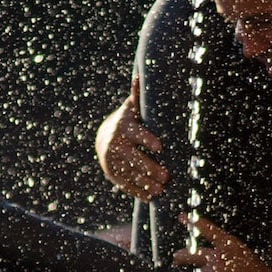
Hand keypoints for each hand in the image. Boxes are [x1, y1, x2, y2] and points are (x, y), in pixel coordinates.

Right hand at [94, 77, 166, 200]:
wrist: (104, 138)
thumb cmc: (128, 122)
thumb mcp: (132, 109)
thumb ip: (138, 96)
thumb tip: (140, 75)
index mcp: (123, 127)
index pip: (135, 134)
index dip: (147, 140)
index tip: (160, 147)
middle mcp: (115, 144)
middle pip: (133, 158)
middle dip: (150, 168)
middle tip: (167, 176)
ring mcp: (111, 161)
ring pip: (129, 173)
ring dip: (145, 183)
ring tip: (161, 189)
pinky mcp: (111, 174)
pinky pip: (124, 184)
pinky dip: (136, 191)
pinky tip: (150, 197)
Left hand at [170, 216, 271, 271]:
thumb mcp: (247, 261)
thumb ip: (227, 259)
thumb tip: (205, 267)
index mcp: (231, 246)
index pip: (209, 230)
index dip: (195, 223)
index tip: (182, 217)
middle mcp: (217, 256)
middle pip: (192, 254)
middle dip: (182, 257)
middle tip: (176, 259)